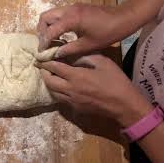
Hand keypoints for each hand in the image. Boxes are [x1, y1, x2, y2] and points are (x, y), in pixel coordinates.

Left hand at [36, 55, 153, 126]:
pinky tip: (60, 86)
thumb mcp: (102, 62)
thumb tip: (72, 56)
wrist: (124, 105)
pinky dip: (56, 91)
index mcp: (76, 76)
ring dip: (49, 83)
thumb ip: (85, 57)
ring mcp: (71, 100)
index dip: (45, 62)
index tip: (39, 57)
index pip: (54, 67)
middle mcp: (70, 89)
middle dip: (43, 73)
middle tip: (43, 66)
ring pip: (52, 92)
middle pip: (48, 81)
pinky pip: (60, 99)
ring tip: (50, 75)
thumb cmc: (115, 81)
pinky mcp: (75, 108)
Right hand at [37, 3, 135, 57]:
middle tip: (45, 44)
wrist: (124, 17)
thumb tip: (55, 54)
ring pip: (51, 14)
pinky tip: (61, 35)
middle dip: (42, 31)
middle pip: (45, 17)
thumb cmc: (108, 33)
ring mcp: (72, 7)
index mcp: (71, 19)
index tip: (42, 53)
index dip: (44, 43)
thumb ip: (69, 49)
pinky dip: (56, 23)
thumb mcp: (88, 45)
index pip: (50, 31)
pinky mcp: (76, 8)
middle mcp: (68, 10)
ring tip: (52, 40)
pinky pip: (59, 14)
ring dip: (48, 27)